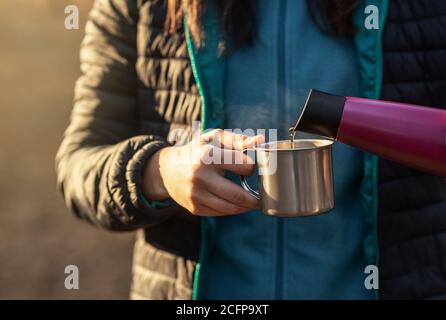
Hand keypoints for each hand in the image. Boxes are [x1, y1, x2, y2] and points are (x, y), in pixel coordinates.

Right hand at [143, 129, 263, 215]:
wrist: (168, 170)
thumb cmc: (199, 151)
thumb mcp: (215, 139)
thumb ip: (238, 140)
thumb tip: (260, 140)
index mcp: (208, 156)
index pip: (244, 167)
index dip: (251, 167)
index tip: (250, 167)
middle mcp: (200, 177)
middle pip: (238, 195)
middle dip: (255, 199)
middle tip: (263, 197)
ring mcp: (196, 195)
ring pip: (230, 208)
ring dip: (246, 207)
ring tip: (253, 203)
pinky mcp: (195, 208)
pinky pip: (220, 212)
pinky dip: (232, 209)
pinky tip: (236, 204)